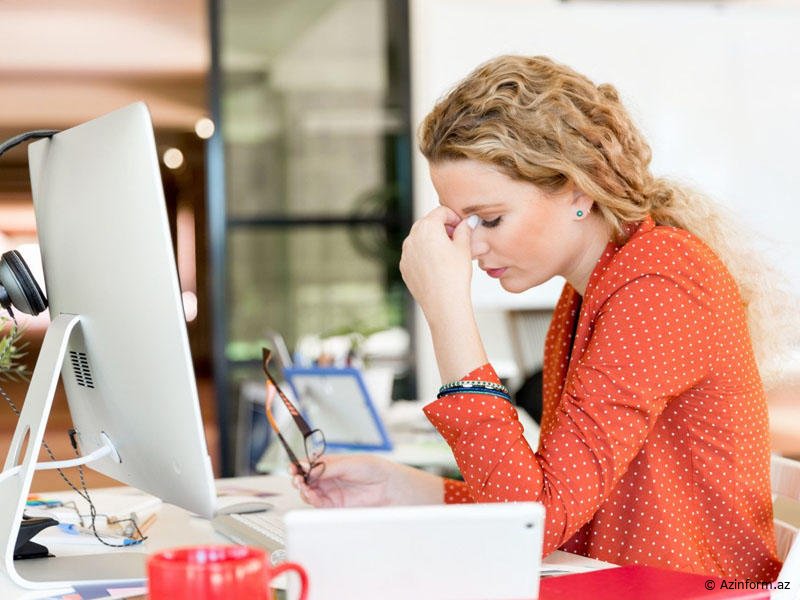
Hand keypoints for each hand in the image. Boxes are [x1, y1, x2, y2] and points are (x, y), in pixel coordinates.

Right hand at [290, 454, 442, 507]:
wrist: (390, 487)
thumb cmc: (374, 469)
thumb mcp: (349, 463)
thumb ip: (328, 467)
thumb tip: (309, 467)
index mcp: (331, 464)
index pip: (309, 465)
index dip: (299, 466)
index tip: (293, 467)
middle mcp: (329, 478)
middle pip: (305, 479)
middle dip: (298, 478)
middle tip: (296, 477)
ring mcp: (331, 492)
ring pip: (309, 492)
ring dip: (303, 489)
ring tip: (303, 485)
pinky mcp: (335, 506)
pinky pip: (318, 503)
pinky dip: (311, 498)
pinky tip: (311, 493)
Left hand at [399, 206, 473, 318]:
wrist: (443, 303)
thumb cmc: (455, 276)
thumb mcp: (464, 249)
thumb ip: (464, 230)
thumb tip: (467, 223)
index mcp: (427, 228)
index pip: (441, 211)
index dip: (454, 216)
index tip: (462, 226)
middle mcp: (412, 237)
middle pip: (428, 223)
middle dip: (442, 227)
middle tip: (457, 238)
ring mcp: (406, 253)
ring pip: (420, 239)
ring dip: (433, 240)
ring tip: (448, 252)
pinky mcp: (404, 267)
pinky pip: (414, 254)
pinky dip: (425, 254)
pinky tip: (438, 265)